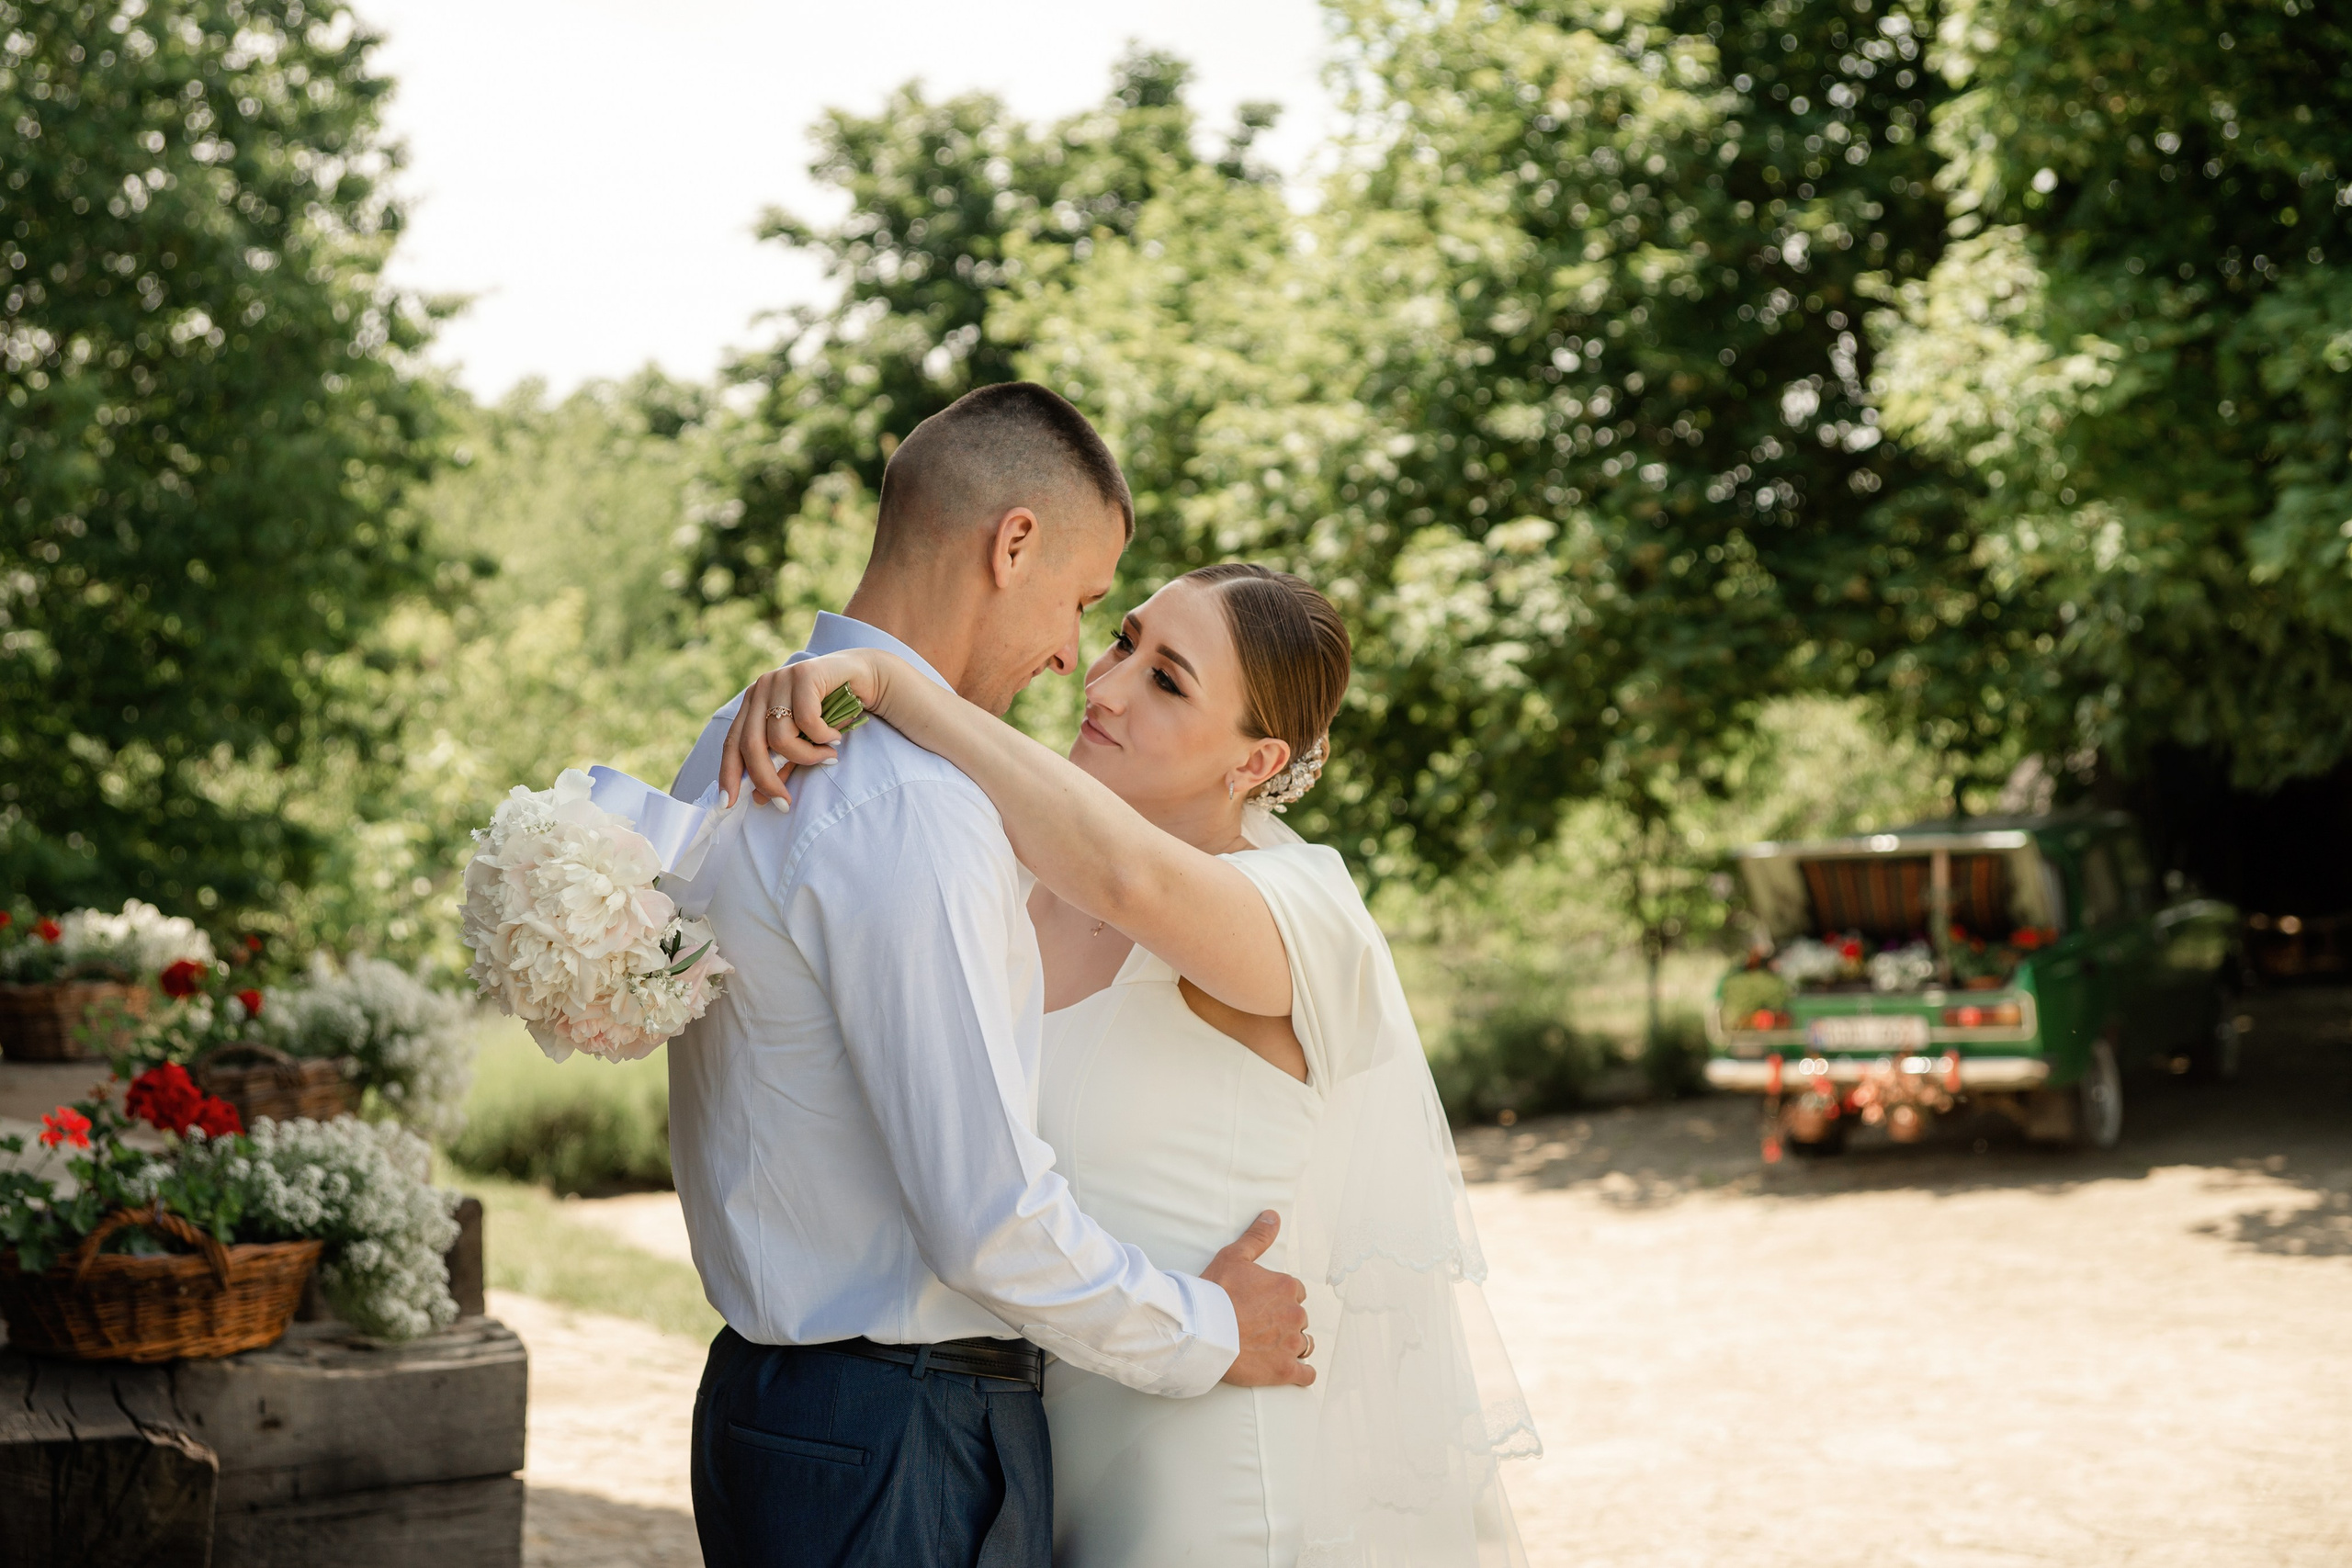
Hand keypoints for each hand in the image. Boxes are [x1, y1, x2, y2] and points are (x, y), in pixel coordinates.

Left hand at [718, 651, 887, 809]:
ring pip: (779, 737)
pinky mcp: (804, 674)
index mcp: (754, 703)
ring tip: (827, 756)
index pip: (732, 742)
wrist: (867, 677)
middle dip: (766, 780)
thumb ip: (782, 764)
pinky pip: (807, 721)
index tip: (728, 803)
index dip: (728, 773)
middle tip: (785, 802)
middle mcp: (761, 689)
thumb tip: (761, 799)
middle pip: (750, 744)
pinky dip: (823, 737)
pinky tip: (835, 736)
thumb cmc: (833, 712)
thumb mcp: (803, 742)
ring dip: (806, 756)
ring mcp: (781, 679)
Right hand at [1202, 1210, 1313, 1388]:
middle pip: (1299, 1318)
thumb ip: (1258, 1236)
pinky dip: (1302, 1373)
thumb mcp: (1235, 1256)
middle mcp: (1295, 1314)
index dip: (1280, 1297)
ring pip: (1305, 1344)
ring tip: (1272, 1347)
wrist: (1201, 1331)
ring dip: (1293, 1345)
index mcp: (1287, 1287)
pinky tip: (1295, 1372)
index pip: (1296, 1292)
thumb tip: (1273, 1215)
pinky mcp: (1284, 1370)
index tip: (1263, 1303)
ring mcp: (1292, 1344)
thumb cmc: (1214, 1292)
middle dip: (1284, 1321)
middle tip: (1260, 1325)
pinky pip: (1306, 1374)